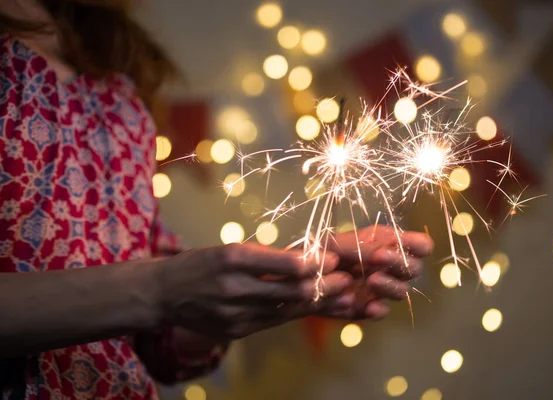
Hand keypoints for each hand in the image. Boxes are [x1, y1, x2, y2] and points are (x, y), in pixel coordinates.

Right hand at [156, 243, 353, 339]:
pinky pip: (273, 322)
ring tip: (342, 298)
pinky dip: (296, 314)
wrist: (164, 294)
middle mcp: (234, 288)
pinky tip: (314, 309)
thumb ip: (265, 256)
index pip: (283, 265)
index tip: (332, 259)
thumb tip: (305, 258)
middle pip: (290, 291)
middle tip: (348, 280)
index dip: (313, 264)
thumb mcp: (228, 249)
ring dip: (317, 304)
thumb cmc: (199, 264)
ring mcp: (234, 315)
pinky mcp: (235, 332)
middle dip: (324, 286)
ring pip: (286, 310)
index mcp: (232, 259)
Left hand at [330, 225, 433, 318]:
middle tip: (378, 257)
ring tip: (372, 280)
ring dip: (391, 286)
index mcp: (388, 244)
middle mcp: (390, 268)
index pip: (420, 246)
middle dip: (400, 262)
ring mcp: (381, 290)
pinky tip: (370, 307)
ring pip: (402, 291)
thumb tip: (381, 252)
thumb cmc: (320, 252)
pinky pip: (381, 312)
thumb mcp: (338, 243)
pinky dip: (378, 310)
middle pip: (414, 268)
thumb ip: (360, 245)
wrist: (300, 278)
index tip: (404, 243)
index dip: (418, 245)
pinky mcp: (368, 308)